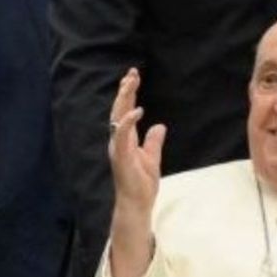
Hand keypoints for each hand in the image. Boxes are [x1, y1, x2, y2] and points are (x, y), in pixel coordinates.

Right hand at [108, 68, 163, 276]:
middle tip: (132, 73)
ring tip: (131, 83)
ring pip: (117, 117)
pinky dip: (129, 121)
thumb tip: (159, 126)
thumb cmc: (142, 184)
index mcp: (124, 139)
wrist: (137, 204)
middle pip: (119, 109)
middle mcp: (118, 141)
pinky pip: (122, 135)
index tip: (133, 75)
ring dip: (123, 99)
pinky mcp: (121, 156)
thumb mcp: (152, 157)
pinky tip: (138, 110)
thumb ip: (153, 141)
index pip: (125, 110)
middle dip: (125, 90)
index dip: (128, 92)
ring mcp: (118, 148)